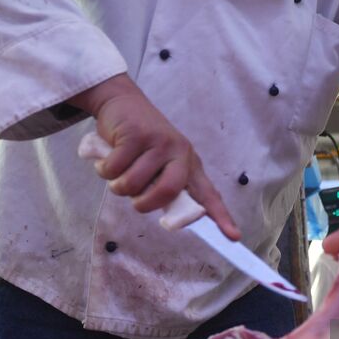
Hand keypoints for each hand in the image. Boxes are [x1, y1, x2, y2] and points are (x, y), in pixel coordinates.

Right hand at [73, 74, 239, 239]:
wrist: (122, 102)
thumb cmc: (140, 141)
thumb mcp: (160, 161)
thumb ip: (166, 185)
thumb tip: (171, 218)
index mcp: (188, 163)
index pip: (207, 193)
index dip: (220, 216)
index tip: (234, 237)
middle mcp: (178, 152)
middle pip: (166, 192)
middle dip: (143, 202)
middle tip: (134, 196)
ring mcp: (157, 142)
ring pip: (132, 184)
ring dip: (117, 183)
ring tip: (118, 168)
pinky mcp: (135, 135)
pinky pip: (113, 169)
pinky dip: (104, 169)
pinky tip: (108, 155)